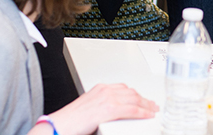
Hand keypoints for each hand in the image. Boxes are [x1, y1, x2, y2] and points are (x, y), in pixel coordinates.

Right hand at [39, 83, 158, 134]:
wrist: (59, 126)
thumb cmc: (70, 121)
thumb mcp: (89, 107)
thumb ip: (102, 106)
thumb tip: (114, 113)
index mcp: (100, 88)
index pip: (124, 88)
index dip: (136, 94)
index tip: (143, 99)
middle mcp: (105, 90)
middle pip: (131, 92)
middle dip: (144, 99)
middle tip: (152, 104)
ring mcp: (108, 98)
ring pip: (134, 99)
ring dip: (146, 105)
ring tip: (153, 110)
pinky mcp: (109, 109)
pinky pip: (132, 110)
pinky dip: (142, 112)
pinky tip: (148, 115)